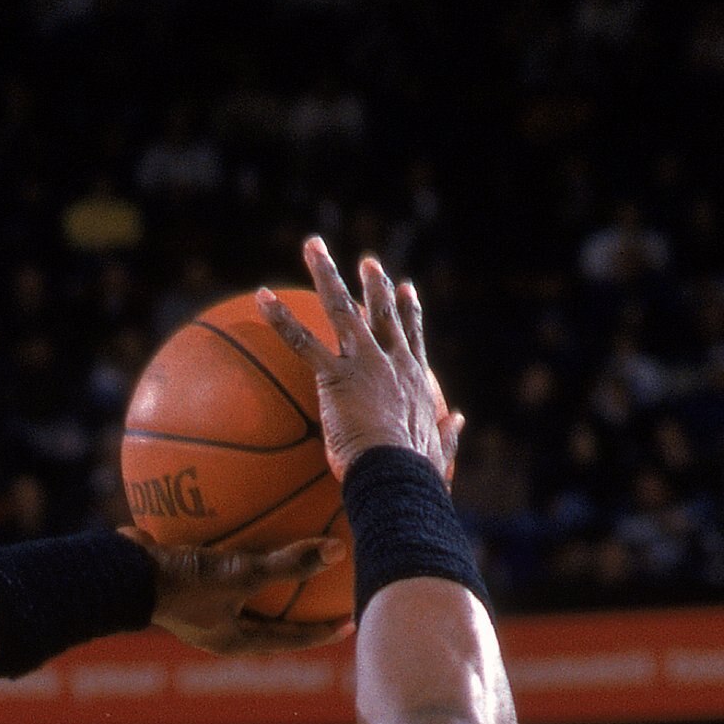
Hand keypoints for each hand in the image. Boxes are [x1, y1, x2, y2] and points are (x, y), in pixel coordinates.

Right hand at [125, 529, 346, 653]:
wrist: (118, 574)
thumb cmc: (180, 584)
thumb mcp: (240, 574)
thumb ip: (288, 564)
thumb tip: (337, 552)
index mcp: (233, 640)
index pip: (290, 639)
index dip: (322, 631)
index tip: (350, 623)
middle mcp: (217, 626)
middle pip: (270, 620)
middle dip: (298, 608)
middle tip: (329, 595)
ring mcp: (197, 603)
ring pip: (244, 591)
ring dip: (268, 577)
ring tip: (294, 556)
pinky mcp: (182, 577)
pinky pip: (220, 561)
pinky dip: (238, 545)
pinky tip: (249, 514)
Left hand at [256, 237, 461, 482]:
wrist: (397, 476)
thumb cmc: (415, 473)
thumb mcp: (439, 451)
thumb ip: (448, 432)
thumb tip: (460, 419)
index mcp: (414, 379)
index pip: (411, 336)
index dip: (409, 311)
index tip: (406, 288)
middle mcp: (390, 361)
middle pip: (380, 313)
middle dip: (373, 284)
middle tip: (366, 261)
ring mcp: (363, 363)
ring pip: (341, 309)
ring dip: (326, 275)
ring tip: (314, 247)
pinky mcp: (334, 376)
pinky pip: (301, 341)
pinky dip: (279, 319)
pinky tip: (262, 297)